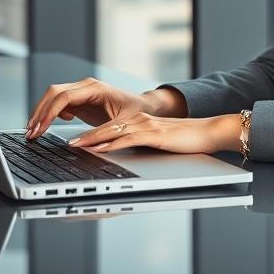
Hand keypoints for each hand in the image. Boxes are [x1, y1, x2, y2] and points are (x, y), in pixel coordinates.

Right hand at [24, 77, 184, 138]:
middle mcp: (86, 86)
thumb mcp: (122, 125)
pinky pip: (59, 103)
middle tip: (30, 133)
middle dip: (40, 112)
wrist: (145, 107)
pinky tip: (48, 126)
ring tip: (34, 132)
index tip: (39, 128)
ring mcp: (82, 91)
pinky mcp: (81, 99)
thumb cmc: (137, 113)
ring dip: (42, 113)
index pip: (64, 96)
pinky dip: (50, 113)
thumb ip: (101, 134)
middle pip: (53, 93)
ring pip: (53, 97)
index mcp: (95, 88)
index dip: (49, 112)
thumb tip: (77, 144)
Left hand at [69, 112, 239, 155]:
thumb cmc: (183, 140)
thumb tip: (116, 154)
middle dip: (82, 136)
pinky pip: (128, 138)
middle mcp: (137, 120)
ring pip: (111, 131)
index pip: (105, 127)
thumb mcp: (154, 141)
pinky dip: (111, 143)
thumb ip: (137, 144)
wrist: (208, 132)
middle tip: (65, 143)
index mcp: (135, 121)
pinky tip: (99, 148)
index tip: (69, 142)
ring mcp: (145, 125)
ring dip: (90, 139)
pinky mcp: (154, 134)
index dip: (86, 134)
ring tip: (73, 146)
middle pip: (102, 127)